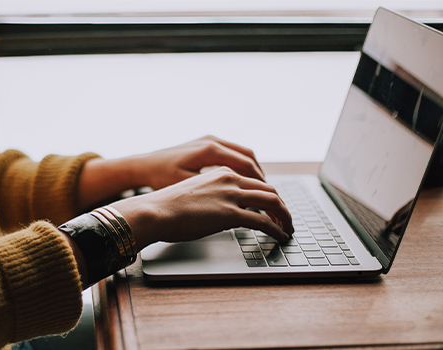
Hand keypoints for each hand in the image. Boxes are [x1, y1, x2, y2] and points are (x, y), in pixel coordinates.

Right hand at [109, 167, 292, 249]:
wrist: (154, 211)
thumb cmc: (167, 206)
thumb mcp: (194, 193)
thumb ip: (213, 196)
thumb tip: (222, 212)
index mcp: (221, 172)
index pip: (254, 181)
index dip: (268, 195)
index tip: (272, 207)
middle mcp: (229, 179)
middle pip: (269, 189)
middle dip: (281, 206)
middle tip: (285, 219)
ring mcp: (231, 195)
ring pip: (272, 202)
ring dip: (284, 217)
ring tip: (287, 229)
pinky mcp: (231, 214)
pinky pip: (264, 221)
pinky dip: (277, 229)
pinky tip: (279, 236)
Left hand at [132, 135, 264, 189]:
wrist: (143, 165)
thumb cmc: (160, 178)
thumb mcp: (187, 188)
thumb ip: (214, 193)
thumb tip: (239, 204)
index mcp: (210, 150)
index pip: (246, 166)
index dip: (260, 184)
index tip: (269, 199)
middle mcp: (212, 141)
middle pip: (249, 158)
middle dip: (261, 178)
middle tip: (270, 197)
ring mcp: (209, 140)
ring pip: (243, 154)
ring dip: (254, 171)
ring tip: (261, 190)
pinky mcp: (206, 143)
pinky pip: (233, 153)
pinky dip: (242, 166)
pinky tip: (244, 181)